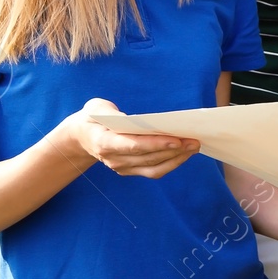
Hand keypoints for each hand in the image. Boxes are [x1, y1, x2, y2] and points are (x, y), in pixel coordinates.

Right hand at [69, 98, 199, 178]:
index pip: (133, 146)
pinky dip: (171, 163)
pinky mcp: (130, 170)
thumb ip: (113, 113)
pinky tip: (184, 153)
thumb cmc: (94, 117)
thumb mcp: (97, 107)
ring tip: (194, 146)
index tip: (176, 140)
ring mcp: (122, 168)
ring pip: (154, 167)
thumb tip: (138, 121)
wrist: (82, 136)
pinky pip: (154, 171)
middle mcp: (113, 159)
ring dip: (176, 158)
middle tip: (194, 140)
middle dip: (174, 150)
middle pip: (148, 157)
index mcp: (104, 142)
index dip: (155, 144)